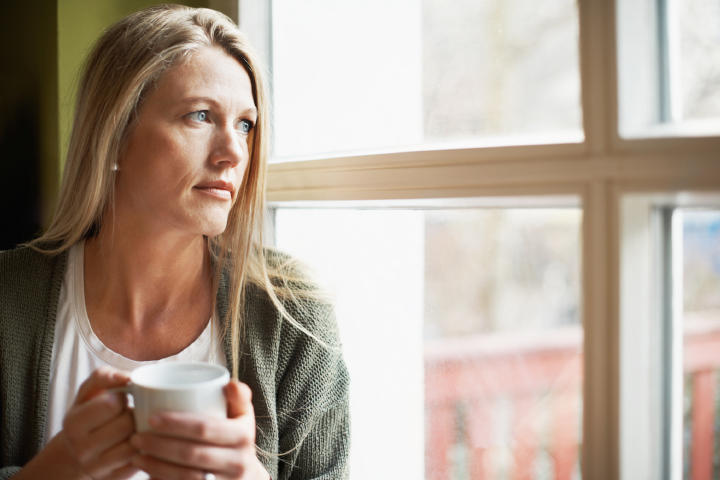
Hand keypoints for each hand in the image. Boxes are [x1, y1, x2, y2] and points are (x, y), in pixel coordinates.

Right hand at [61, 366, 139, 479]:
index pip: (111, 404)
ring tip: (137, 426)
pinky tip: (141, 442)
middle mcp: (82, 449)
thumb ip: (104, 376)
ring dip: (142, 432)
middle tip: (134, 412)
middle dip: (135, 414)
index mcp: (74, 424)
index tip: (121, 398)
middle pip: (126, 425)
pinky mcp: (113, 479)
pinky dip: (145, 450)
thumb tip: (126, 377)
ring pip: (135, 445)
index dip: (122, 397)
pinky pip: (139, 462)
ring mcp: (97, 468)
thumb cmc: (89, 413)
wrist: (78, 452)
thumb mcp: (89, 392)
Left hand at [130, 380, 269, 479]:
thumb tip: (230, 384)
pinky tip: (148, 475)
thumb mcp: (243, 415)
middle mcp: (238, 462)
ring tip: (137, 456)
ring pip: (186, 477)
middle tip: (136, 437)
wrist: (247, 476)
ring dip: (156, 466)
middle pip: (191, 454)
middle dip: (159, 445)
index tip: (151, 417)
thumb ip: (238, 396)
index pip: (205, 428)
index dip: (176, 423)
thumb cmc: (236, 437)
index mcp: (243, 435)